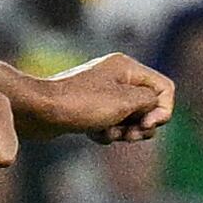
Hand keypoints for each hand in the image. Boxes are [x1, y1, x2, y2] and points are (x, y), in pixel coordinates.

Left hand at [28, 51, 174, 141]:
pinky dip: (106, 132)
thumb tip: (155, 106)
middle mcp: (116, 75)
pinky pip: (110, 124)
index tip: (147, 125)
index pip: (164, 88)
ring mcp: (102, 92)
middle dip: (142, 125)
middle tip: (129, 135)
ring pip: (129, 118)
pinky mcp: (89, 108)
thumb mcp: (124, 102)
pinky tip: (93, 135)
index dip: (163, 110)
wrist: (38, 110)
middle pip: (148, 105)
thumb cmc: (81, 104)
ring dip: (124, 132)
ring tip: (108, 134)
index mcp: (127, 67)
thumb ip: (150, 102)